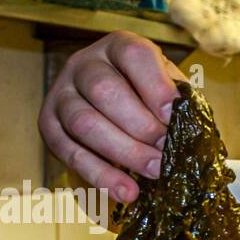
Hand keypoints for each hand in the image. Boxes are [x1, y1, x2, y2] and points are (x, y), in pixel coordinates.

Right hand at [38, 31, 187, 203]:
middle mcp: (84, 64)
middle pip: (105, 91)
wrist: (116, 107)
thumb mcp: (169, 88)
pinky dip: (100, 176)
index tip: (174, 116)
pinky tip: (127, 192)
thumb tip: (191, 130)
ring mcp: (61, 93)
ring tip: (154, 172)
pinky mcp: (48, 124)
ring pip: (84, 123)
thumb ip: (179, 103)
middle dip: (141, 127)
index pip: (133, 55)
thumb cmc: (149, 96)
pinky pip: (68, 152)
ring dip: (123, 152)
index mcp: (119, 47)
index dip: (155, 87)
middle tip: (167, 152)